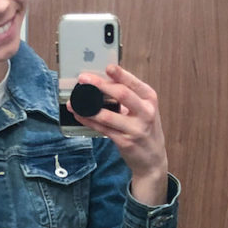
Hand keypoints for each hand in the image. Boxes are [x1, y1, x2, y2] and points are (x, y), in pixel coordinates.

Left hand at [72, 64, 168, 205]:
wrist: (153, 160)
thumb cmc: (146, 130)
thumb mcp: (144, 110)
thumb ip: (129, 97)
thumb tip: (103, 83)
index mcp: (150, 99)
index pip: (133, 83)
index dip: (120, 74)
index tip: (107, 67)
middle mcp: (145, 112)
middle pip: (122, 94)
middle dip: (100, 85)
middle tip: (83, 79)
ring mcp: (135, 129)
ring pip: (108, 115)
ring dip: (88, 107)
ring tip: (74, 101)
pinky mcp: (125, 142)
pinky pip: (102, 129)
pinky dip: (89, 121)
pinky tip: (79, 115)